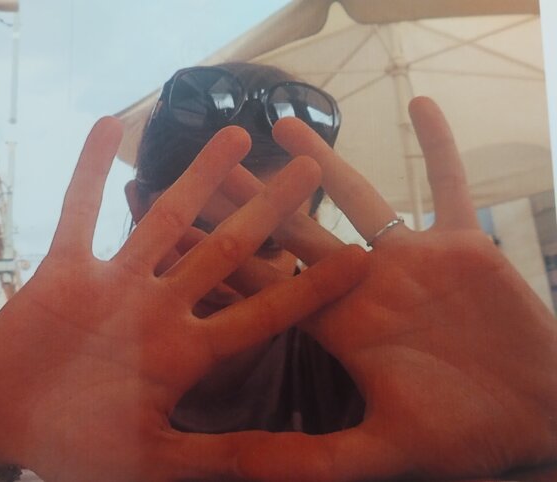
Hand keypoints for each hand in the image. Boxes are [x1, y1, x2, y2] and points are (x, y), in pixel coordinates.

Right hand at [0, 118, 365, 481]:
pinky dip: (88, 170)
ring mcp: (115, 283)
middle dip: (267, 211)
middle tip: (310, 171)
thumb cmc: (77, 448)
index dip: (310, 289)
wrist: (5, 421)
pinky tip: (108, 124)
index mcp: (187, 351)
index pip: (261, 312)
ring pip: (164, 218)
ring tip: (236, 134)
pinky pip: (78, 209)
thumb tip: (298, 462)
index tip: (359, 259)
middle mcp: (160, 308)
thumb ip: (224, 455)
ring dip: (196, 176)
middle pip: (225, 250)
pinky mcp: (65, 268)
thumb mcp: (156, 457)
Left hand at [226, 97, 556, 480]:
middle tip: (206, 165)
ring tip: (282, 124)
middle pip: (295, 231)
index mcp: (338, 324)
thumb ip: (309, 459)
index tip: (178, 228)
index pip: (265, 283)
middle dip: (252, 199)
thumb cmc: (463, 437)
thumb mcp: (381, 451)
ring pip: (359, 197)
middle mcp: (365, 284)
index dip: (220, 257)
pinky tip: (422, 106)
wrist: (535, 419)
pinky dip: (439, 147)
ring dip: (323, 160)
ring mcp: (413, 259)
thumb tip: (237, 467)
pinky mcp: (463, 244)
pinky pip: (449, 184)